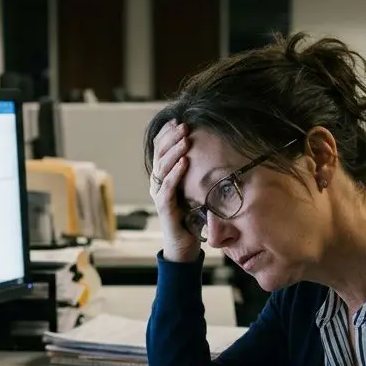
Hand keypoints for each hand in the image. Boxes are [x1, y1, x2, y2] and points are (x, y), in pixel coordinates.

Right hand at [149, 120, 200, 262]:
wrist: (183, 245)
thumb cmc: (189, 217)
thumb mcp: (192, 190)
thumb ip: (194, 174)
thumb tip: (208, 153)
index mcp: (162, 177)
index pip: (160, 150)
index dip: (167, 134)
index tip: (178, 120)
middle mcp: (156, 183)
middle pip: (160, 155)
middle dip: (171, 138)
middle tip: (184, 125)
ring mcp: (158, 195)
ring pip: (162, 168)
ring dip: (174, 152)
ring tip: (185, 139)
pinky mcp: (164, 207)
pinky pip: (168, 187)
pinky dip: (175, 174)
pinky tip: (184, 162)